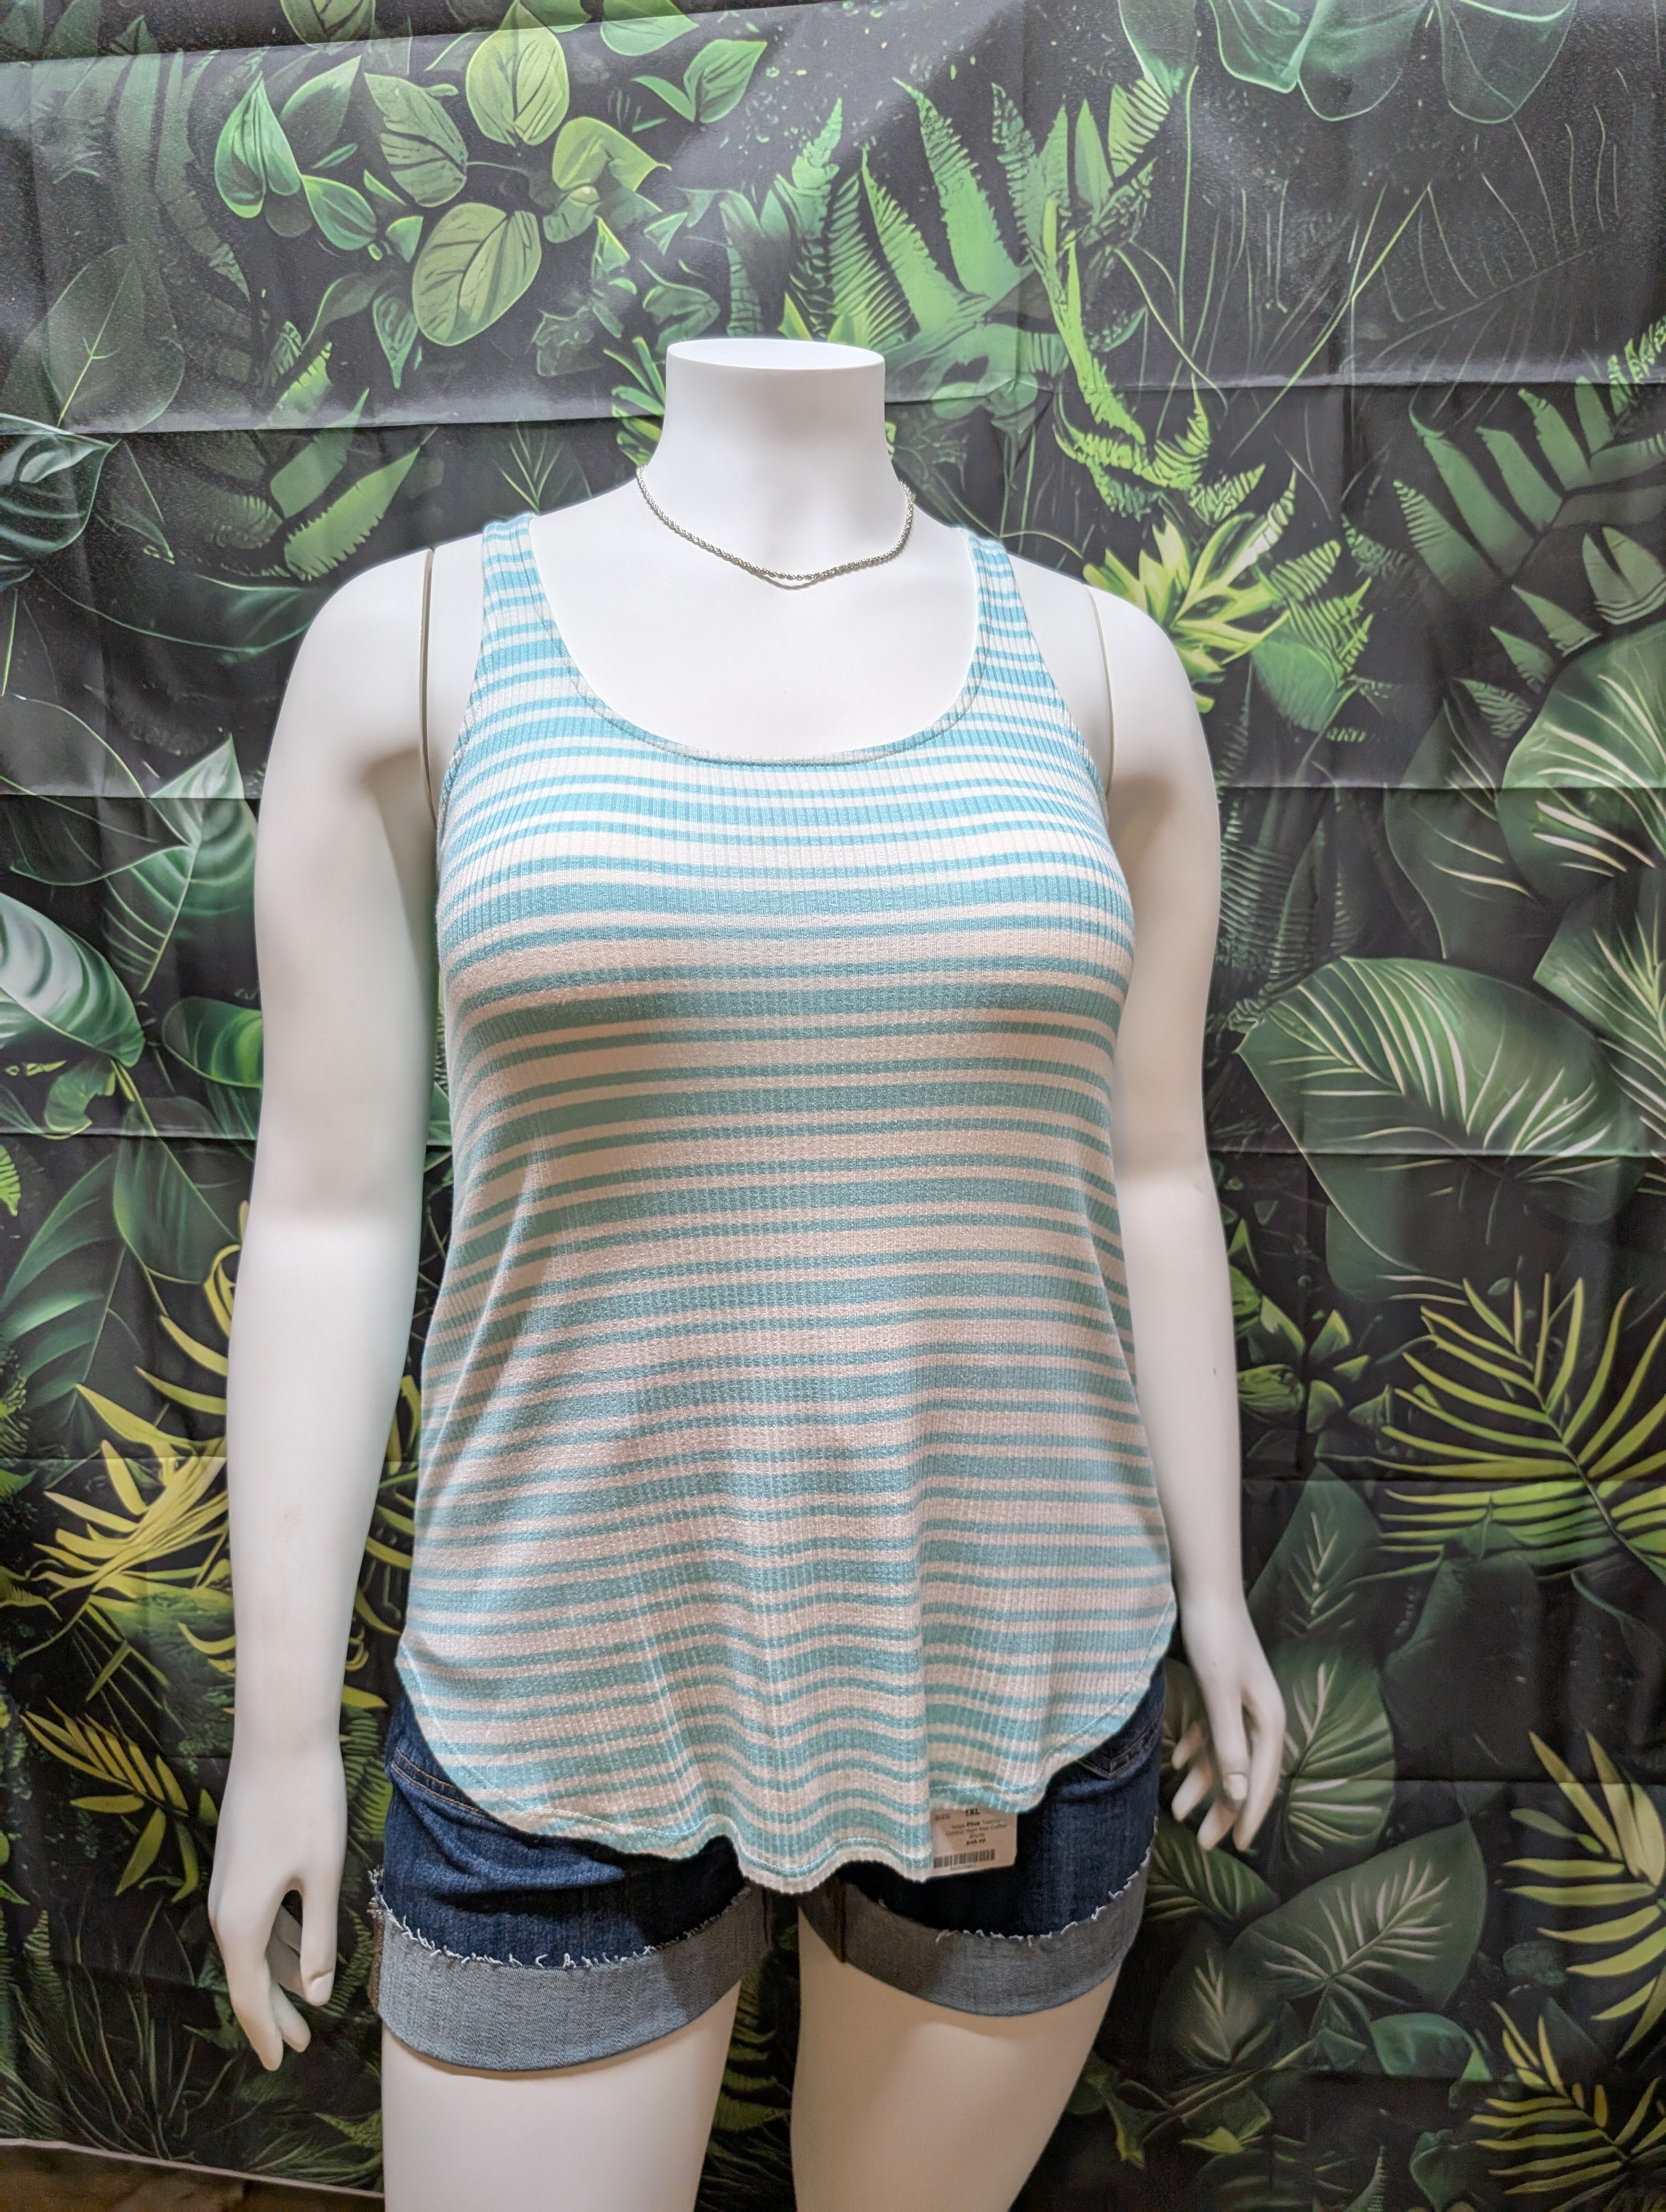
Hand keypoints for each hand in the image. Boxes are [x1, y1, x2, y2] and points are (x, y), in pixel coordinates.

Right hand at [207, 1734, 347, 2069]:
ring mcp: (230, 1882)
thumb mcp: (322, 1876)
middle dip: (276, 2011)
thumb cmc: (307, 1804)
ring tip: (311, 2001)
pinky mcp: (241, 1860)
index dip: (268, 2031)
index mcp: (240, 1921)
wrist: (279, 1736)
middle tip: (300, 2045)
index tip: (282, 2062)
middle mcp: (225, 1907)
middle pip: (249, 1975)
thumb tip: (319, 1994)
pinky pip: (258, 1916)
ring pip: (254, 1944)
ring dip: (282, 1973)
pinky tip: (303, 1946)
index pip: (251, 1995)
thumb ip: (318, 1938)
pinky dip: (280, 1939)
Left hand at [1169, 1594, 1283, 1850]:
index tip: (1239, 1847)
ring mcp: (1239, 1701)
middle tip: (1203, 1842)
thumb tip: (1239, 1798)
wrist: (1204, 1587)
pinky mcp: (1219, 1687)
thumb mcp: (1220, 1695)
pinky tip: (1177, 1763)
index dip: (1250, 1815)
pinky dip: (1195, 1749)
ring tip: (1177, 1811)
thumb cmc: (1215, 1639)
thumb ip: (1230, 1745)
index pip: (1261, 1780)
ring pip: (1222, 1754)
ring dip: (1202, 1783)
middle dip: (1223, 1809)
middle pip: (1242, 1773)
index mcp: (1268, 1720)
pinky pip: (1210, 1730)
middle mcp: (1258, 1714)